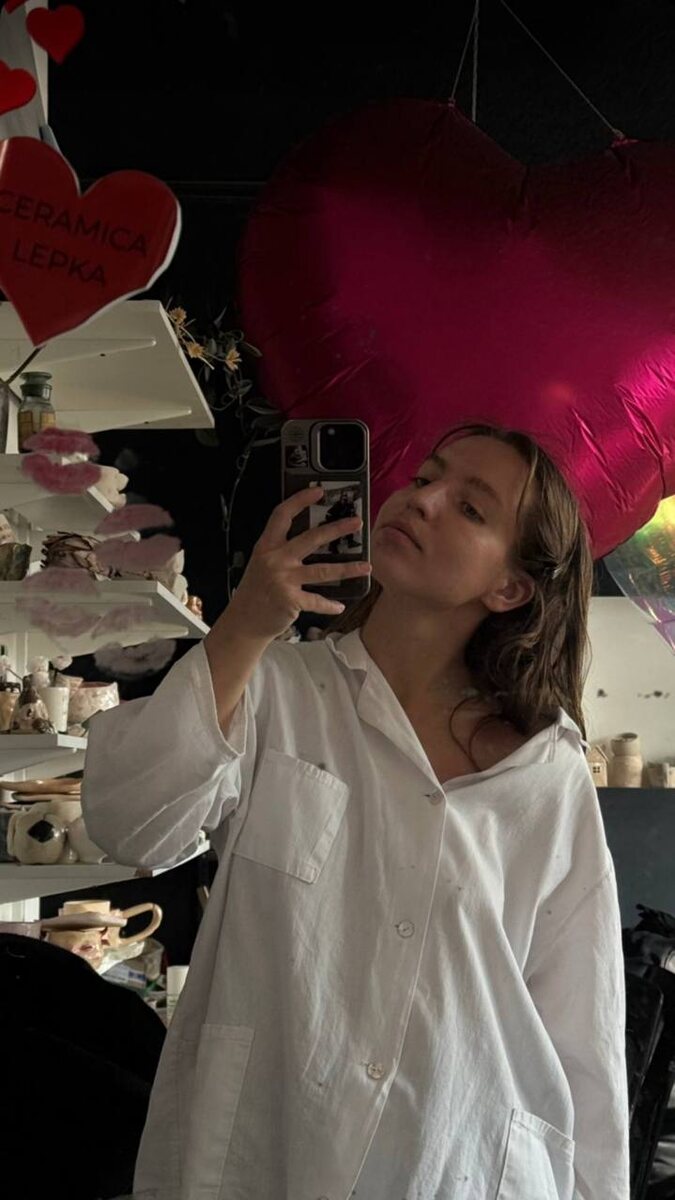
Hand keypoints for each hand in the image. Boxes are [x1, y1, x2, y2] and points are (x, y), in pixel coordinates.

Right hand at [226, 486, 370, 640]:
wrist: (244, 621)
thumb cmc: (256, 591)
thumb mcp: (262, 563)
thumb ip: (281, 550)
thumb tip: (313, 538)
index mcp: (266, 546)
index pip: (282, 515)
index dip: (300, 500)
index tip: (319, 491)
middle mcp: (274, 559)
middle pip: (310, 538)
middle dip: (336, 529)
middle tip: (357, 522)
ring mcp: (283, 579)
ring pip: (322, 570)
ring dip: (347, 569)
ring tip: (366, 567)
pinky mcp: (290, 600)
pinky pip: (316, 600)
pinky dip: (329, 605)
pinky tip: (340, 606)